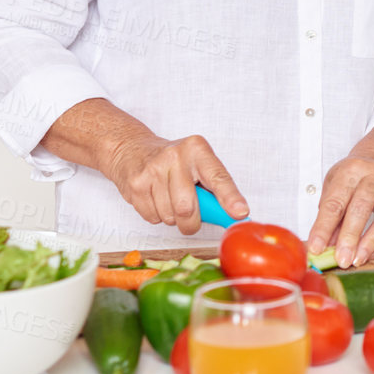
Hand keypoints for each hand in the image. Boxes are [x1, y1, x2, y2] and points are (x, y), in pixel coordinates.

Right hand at [100, 129, 248, 236]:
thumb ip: (214, 188)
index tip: (240, 212)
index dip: (230, 198)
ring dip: (173, 218)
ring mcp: (153, 170)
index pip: (218, 177)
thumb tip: (235, 215)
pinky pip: (152, 217)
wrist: (133, 150)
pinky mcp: (136, 184)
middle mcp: (175, 156)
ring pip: (170, 216)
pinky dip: (157, 216)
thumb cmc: (173, 162)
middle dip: (191, 223)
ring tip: (169, 199)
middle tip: (191, 220)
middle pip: (188, 207)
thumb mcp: (198, 164)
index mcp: (197, 150)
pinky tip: (155, 198)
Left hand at [307, 147, 373, 268]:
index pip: (335, 202)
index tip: (316, 247)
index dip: (324, 227)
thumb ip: (330, 214)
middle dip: (349, 237)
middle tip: (341, 258)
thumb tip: (325, 245)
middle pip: (362, 208)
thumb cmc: (355, 175)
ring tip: (357, 259)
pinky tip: (369, 254)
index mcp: (352, 170)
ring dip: (371, 243)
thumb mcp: (335, 185)